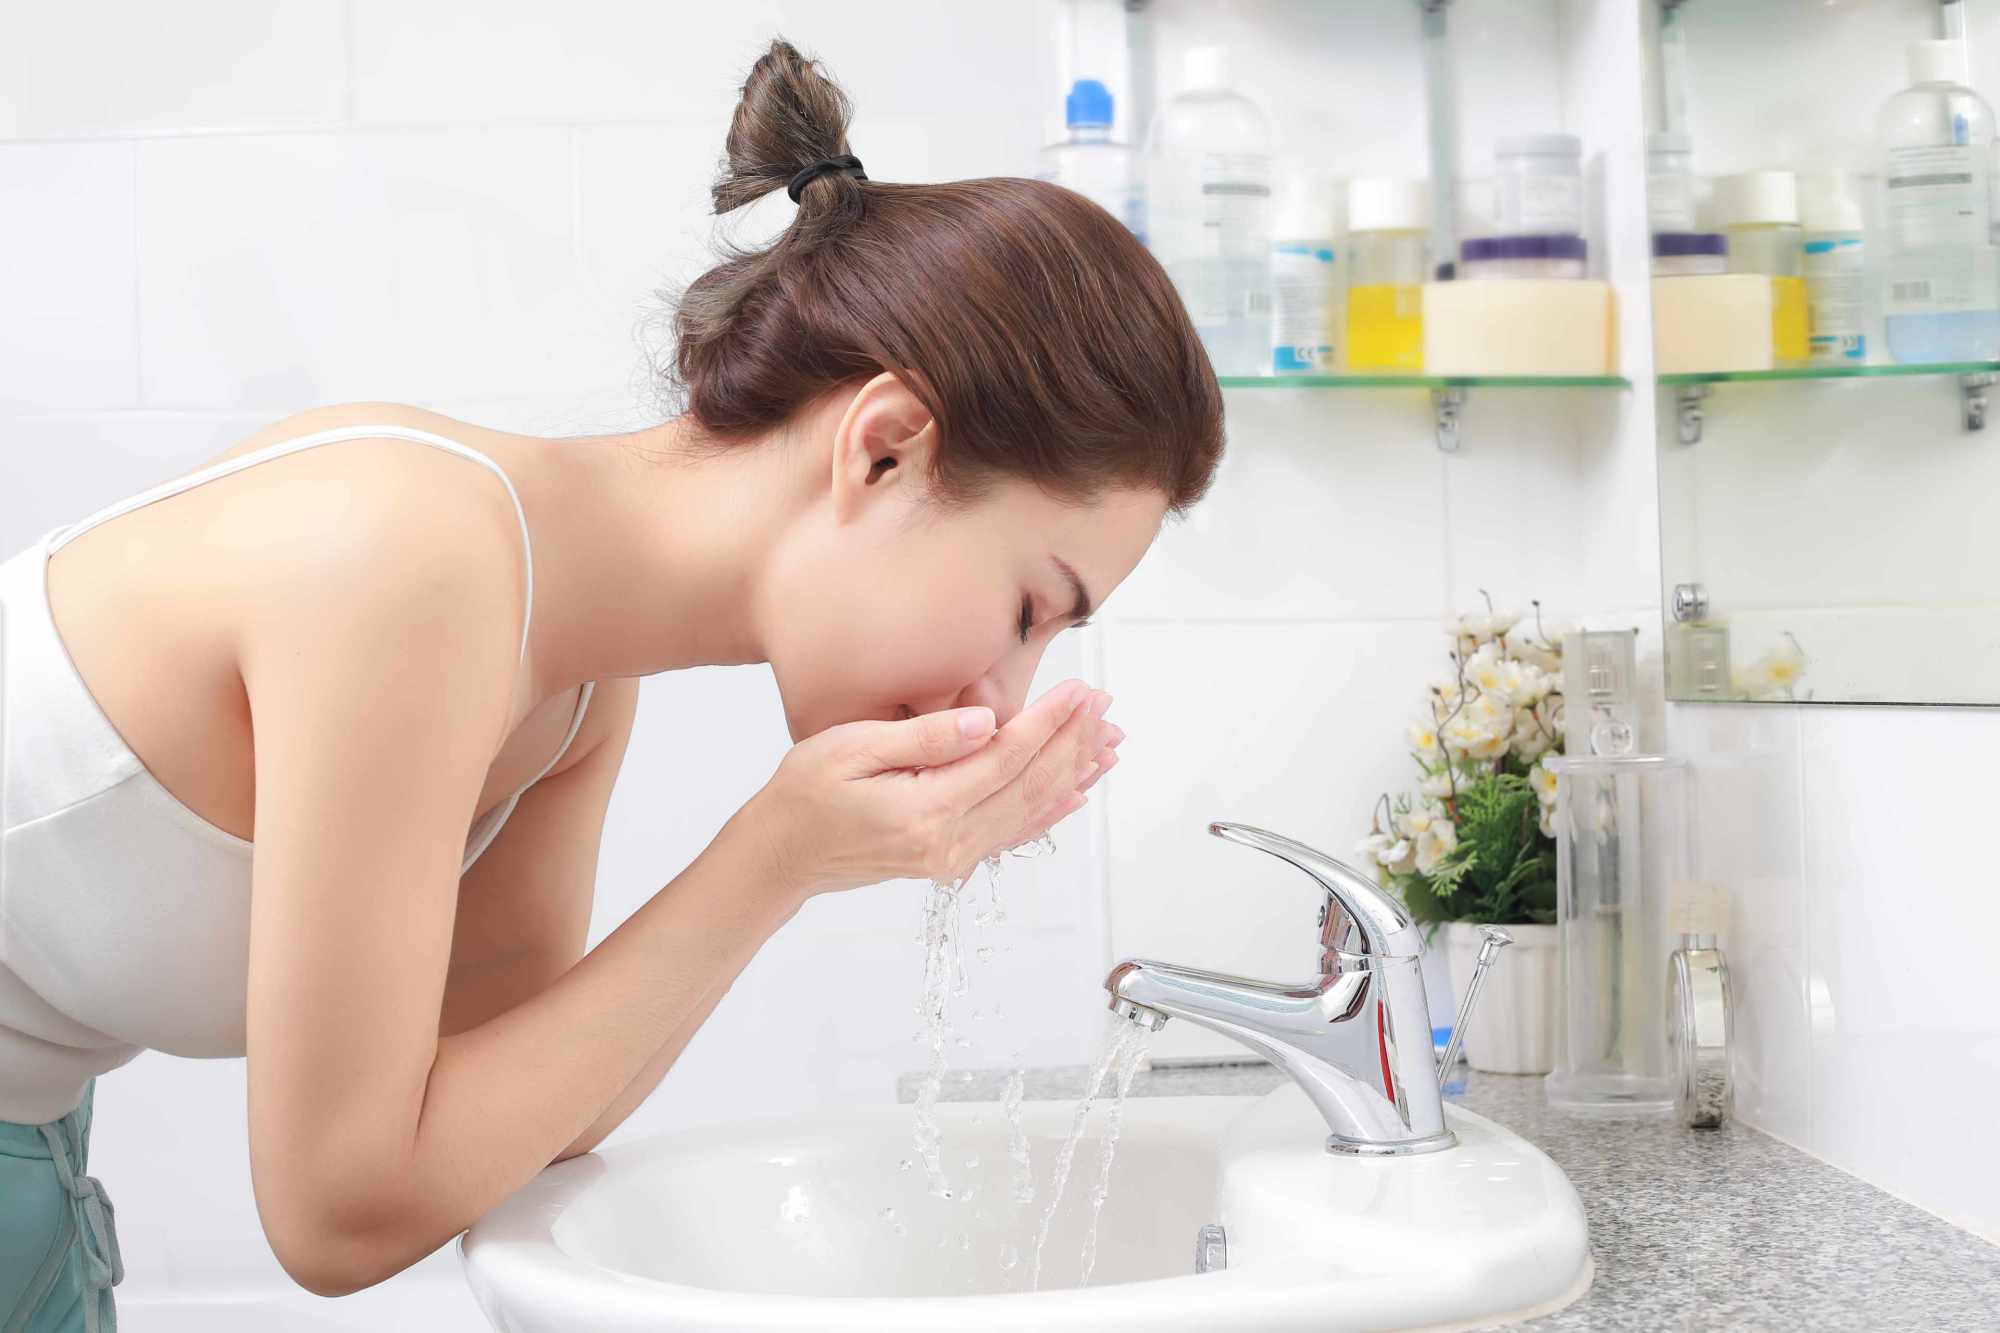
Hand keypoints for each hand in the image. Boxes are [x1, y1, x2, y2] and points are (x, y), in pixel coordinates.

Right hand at [746, 678, 1122, 896]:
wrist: (779, 856)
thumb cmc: (802, 795)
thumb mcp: (851, 749)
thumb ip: (923, 738)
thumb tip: (984, 722)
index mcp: (928, 810)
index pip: (1007, 758)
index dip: (1050, 722)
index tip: (1082, 691)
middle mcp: (950, 842)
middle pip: (1030, 785)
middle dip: (1073, 742)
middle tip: (1105, 706)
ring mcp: (953, 857)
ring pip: (1030, 811)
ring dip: (1072, 774)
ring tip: (1107, 742)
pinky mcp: (949, 860)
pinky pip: (1012, 834)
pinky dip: (1049, 811)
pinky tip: (1075, 794)